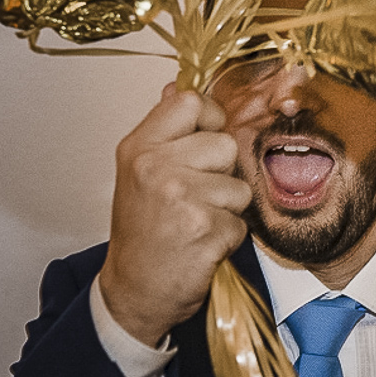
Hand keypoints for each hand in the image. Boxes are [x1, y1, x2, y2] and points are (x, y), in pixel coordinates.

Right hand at [98, 84, 251, 346]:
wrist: (135, 290)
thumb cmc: (142, 230)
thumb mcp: (139, 171)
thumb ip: (164, 129)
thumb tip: (177, 86)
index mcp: (140, 146)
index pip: (191, 101)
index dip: (209, 120)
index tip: (200, 145)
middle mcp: (156, 167)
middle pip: (225, 144)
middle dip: (222, 173)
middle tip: (194, 197)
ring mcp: (181, 199)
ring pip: (239, 186)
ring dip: (227, 209)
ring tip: (196, 222)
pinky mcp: (204, 231)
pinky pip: (241, 222)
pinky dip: (228, 237)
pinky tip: (201, 244)